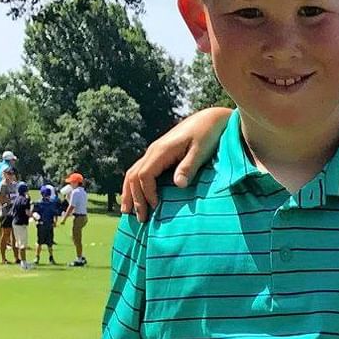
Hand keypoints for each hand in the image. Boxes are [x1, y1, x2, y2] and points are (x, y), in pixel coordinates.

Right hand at [120, 107, 233, 221]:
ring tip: (128, 211)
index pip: (144, 175)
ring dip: (130, 192)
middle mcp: (153, 151)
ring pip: (134, 173)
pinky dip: (136, 185)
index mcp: (161, 151)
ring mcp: (154, 152)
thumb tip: (178, 185)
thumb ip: (189, 167)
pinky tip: (137, 197)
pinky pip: (141, 171)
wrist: (210, 119)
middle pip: (134, 176)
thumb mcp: (201, 150)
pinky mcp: (160, 155)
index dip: (147, 193)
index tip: (156, 208)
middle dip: (135, 198)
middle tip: (140, 219)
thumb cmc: (208, 134)